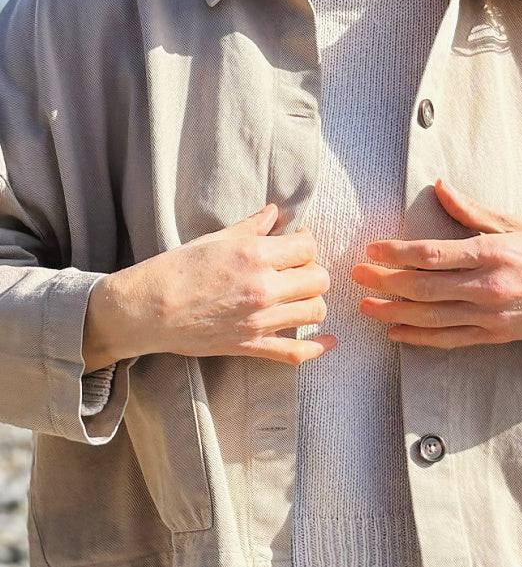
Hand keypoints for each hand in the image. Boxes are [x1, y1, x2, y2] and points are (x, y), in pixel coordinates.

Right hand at [83, 205, 335, 370]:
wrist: (146, 310)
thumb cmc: (175, 270)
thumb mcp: (214, 240)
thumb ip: (251, 228)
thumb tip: (275, 213)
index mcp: (255, 256)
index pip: (307, 246)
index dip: (304, 244)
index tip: (295, 246)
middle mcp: (264, 288)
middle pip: (319, 278)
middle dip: (313, 271)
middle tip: (297, 272)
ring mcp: (260, 320)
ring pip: (315, 311)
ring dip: (313, 301)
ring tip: (298, 297)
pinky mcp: (251, 346)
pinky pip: (296, 352)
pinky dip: (318, 347)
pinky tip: (329, 341)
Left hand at [351, 179, 521, 348]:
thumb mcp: (512, 224)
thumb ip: (471, 211)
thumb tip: (439, 188)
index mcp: (489, 253)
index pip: (431, 255)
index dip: (396, 254)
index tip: (371, 249)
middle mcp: (486, 286)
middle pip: (422, 288)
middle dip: (384, 281)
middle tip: (355, 275)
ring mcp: (488, 315)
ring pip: (430, 317)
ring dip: (393, 313)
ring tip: (365, 306)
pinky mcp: (492, 335)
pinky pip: (448, 340)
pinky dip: (419, 338)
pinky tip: (395, 334)